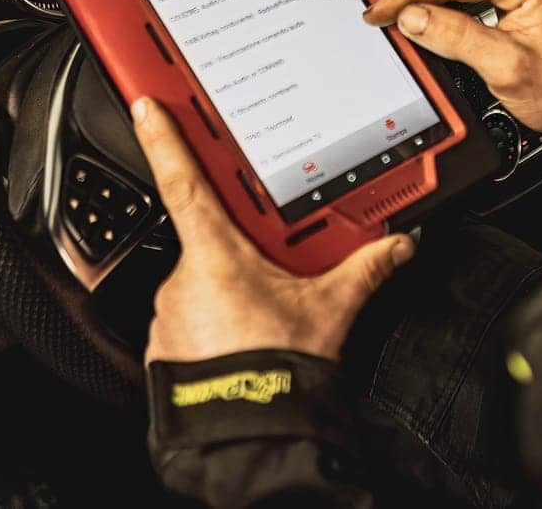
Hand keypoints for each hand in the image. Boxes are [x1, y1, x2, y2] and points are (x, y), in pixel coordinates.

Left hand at [132, 97, 415, 363]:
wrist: (252, 437)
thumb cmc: (277, 372)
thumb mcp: (330, 310)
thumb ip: (364, 268)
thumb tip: (395, 243)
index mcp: (217, 255)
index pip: (184, 180)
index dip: (163, 138)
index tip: (146, 105)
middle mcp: (183, 279)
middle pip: (209, 239)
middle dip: (243, 253)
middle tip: (271, 278)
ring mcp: (170, 315)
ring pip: (200, 283)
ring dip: (230, 293)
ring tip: (265, 319)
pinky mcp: (165, 348)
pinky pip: (190, 320)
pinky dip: (215, 324)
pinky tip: (244, 339)